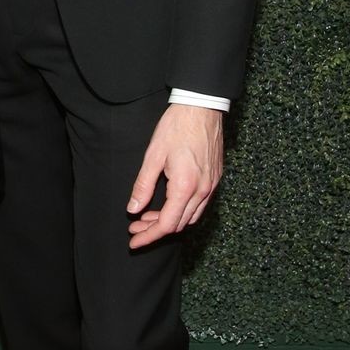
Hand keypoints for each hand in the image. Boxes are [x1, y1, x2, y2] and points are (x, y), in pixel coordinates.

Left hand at [126, 106, 223, 248]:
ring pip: (191, 217)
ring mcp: (212, 185)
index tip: (133, 242)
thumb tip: (133, 209)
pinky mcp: (215, 179)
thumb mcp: (153, 156)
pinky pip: (200, 205)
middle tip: (134, 228)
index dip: (148, 237)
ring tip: (147, 217)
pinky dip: (182, 211)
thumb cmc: (176, 127)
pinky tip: (168, 205)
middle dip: (155, 230)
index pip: (166, 224)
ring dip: (169, 222)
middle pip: (179, 225)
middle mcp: (202, 191)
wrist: (202, 107)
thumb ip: (143, 185)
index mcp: (186, 187)